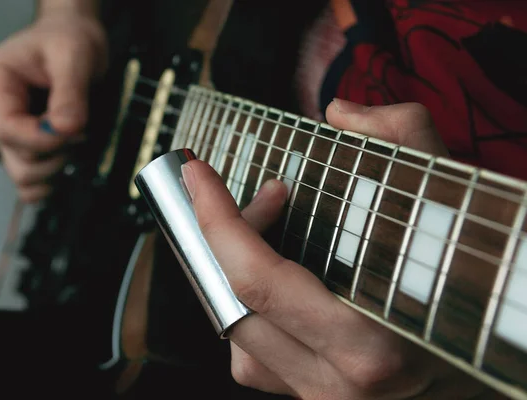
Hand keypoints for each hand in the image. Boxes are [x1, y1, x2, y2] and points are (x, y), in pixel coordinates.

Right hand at [0, 9, 106, 202]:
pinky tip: (68, 161)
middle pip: (18, 156)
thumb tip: (65, 128)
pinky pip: (28, 183)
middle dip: (58, 150)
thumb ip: (70, 94)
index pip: (8, 129)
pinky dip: (51, 180)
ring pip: (24, 174)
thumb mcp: (74, 57)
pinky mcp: (20, 148)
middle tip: (82, 126)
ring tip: (76, 137)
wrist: (75, 42)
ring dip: (58, 165)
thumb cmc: (68, 41)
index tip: (76, 131)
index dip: (45, 139)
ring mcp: (4, 132)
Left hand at [183, 101, 495, 398]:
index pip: (256, 280)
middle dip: (227, 240)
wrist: (510, 341)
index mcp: (373, 345)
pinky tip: (280, 282)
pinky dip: (253, 313)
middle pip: (234, 307)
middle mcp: (341, 388)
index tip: (197, 175)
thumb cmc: (486, 280)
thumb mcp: (458, 200)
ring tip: (268, 234)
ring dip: (236, 277)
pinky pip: (259, 360)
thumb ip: (404, 137)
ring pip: (239, 338)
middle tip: (253, 197)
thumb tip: (339, 113)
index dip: (217, 219)